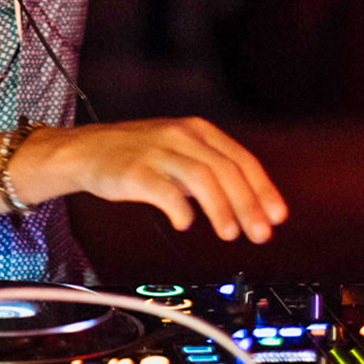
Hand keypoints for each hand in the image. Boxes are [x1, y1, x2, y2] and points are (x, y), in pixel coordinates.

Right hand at [40, 117, 286, 240]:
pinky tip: (185, 223)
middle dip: (248, 205)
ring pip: (202, 178)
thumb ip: (211, 169)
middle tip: (260, 234)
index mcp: (197, 130)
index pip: (241, 159)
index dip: (263, 190)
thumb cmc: (136, 154)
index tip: (277, 216)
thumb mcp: (179, 149)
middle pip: (225, 170)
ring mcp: (157, 151)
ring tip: (230, 233)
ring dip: (221, 209)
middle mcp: (180, 135)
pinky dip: (181, 210)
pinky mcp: (134, 171)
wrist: (85, 151)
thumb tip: (250, 204)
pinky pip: (165, 192)